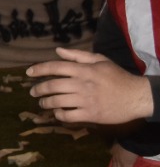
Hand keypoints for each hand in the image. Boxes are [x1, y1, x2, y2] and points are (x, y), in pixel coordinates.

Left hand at [27, 48, 153, 124]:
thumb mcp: (101, 60)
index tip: (29, 72)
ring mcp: (86, 100)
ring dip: (46, 103)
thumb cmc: (117, 77)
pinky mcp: (90, 114)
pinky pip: (67, 116)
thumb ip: (78, 55)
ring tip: (43, 103)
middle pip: (52, 86)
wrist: (137, 97)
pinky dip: (59, 114)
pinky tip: (58, 112)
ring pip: (57, 101)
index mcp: (84, 70)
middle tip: (33, 92)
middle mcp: (82, 84)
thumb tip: (58, 50)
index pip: (56, 67)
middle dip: (39, 89)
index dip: (39, 69)